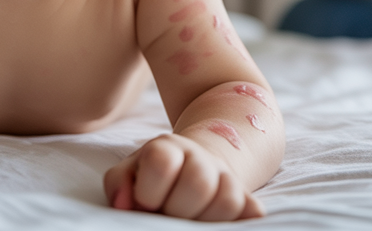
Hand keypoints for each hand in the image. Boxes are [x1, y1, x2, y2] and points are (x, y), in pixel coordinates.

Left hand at [104, 133, 263, 221]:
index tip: (144, 204)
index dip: (150, 191)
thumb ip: (119, 184)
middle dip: (178, 209)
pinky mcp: (246, 197)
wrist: (191, 164)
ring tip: (189, 220)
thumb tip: (127, 203)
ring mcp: (226, 177)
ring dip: (205, 219)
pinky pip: (251, 212)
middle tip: (168, 214)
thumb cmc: (151, 175)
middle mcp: (201, 158)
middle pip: (199, 182)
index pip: (162, 162)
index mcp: (167, 148)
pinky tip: (216, 225)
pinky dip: (239, 223)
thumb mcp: (128, 172)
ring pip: (228, 200)